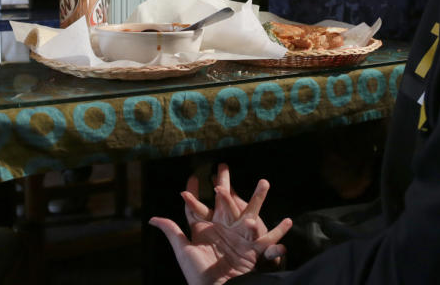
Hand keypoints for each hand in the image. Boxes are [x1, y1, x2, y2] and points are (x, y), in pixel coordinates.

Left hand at [149, 165, 292, 284]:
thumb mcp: (183, 251)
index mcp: (204, 230)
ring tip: (265, 181)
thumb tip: (151, 218)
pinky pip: (268, 239)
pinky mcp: (252, 251)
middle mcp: (222, 231)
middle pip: (225, 203)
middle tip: (223, 166)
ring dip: (258, 198)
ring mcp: (238, 239)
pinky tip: (289, 221)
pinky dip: (279, 232)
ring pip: (250, 212)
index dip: (193, 192)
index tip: (191, 176)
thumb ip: (172, 231)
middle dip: (226, 184)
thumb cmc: (198, 275)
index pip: (197, 207)